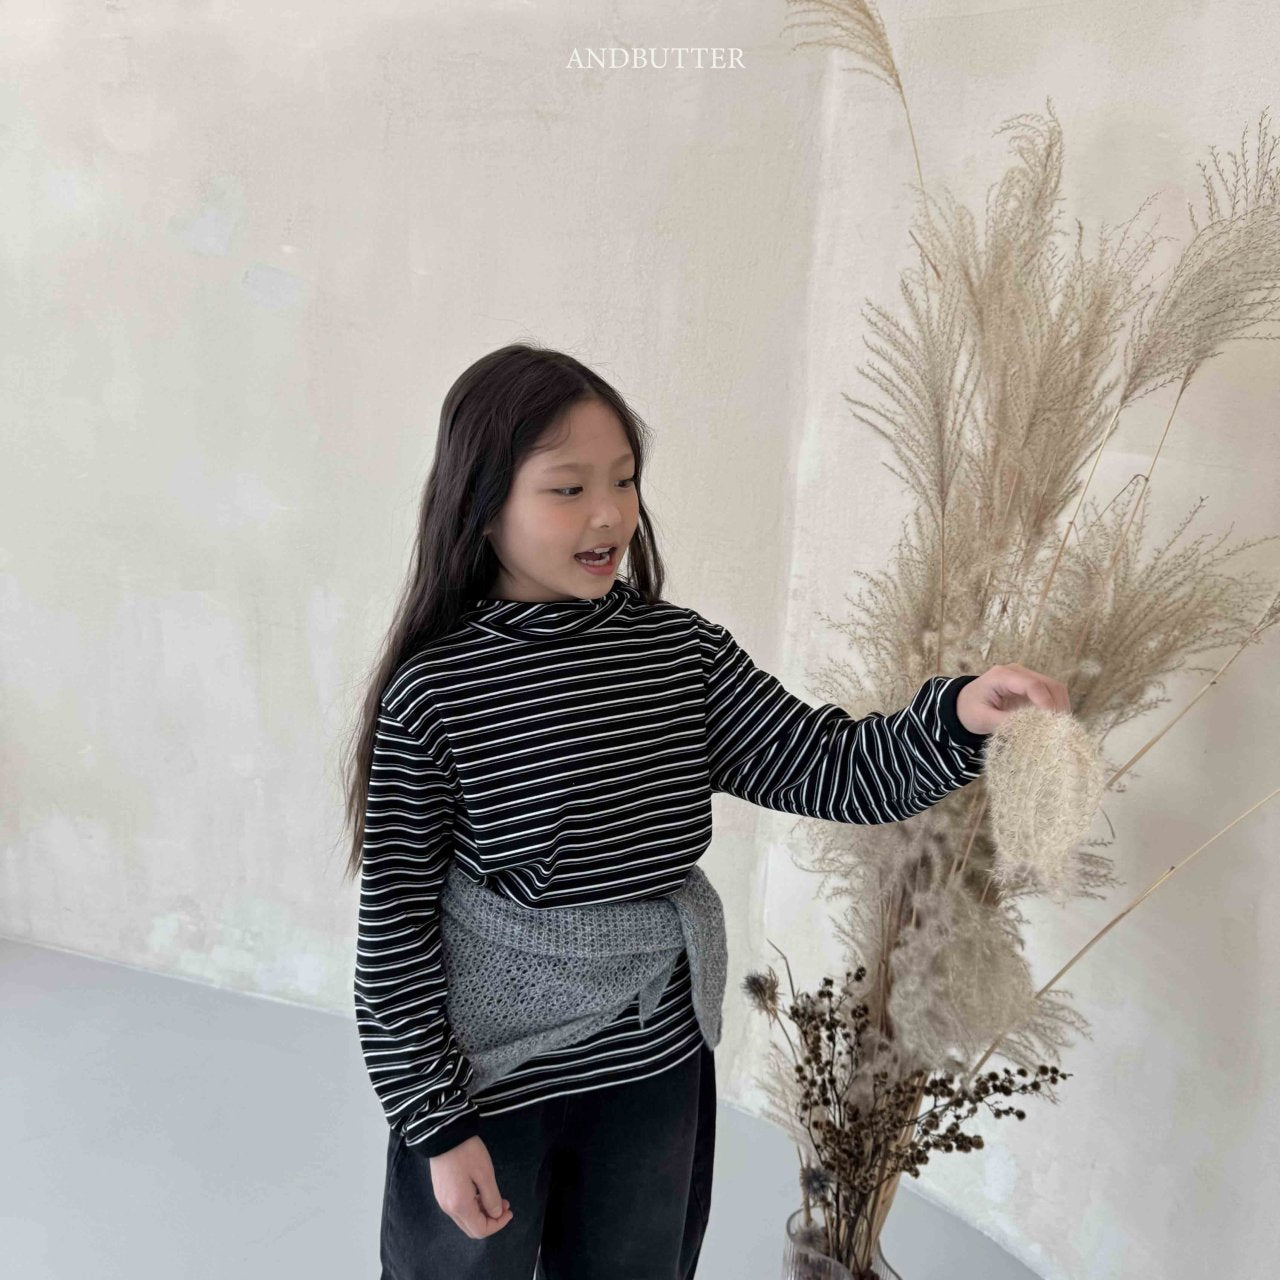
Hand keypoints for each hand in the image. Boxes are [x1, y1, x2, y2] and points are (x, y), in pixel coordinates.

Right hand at [428, 1134, 513, 1238]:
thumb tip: (497, 1214)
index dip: (498, 1225)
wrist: (443, 1134)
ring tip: (496, 1196)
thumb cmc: (467, 1152)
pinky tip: (481, 1192)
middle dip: (491, 1221)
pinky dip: (472, 1206)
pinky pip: (458, 1209)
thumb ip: (492, 1198)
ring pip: (465, 1219)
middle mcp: (448, 1208)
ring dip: (482, 1213)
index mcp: (459, 1205)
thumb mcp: (485, 1174)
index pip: (480, 1230)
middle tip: (504, 1205)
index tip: (509, 1211)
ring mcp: (442, 1201)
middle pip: (472, 1228)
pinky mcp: (441, 1192)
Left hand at [956, 663, 1070, 736]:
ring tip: (1058, 727)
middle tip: (1060, 729)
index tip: (1052, 723)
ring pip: (1054, 688)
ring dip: (1059, 706)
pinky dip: (1055, 707)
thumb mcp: (982, 719)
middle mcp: (1017, 672)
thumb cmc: (969, 711)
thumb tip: (1031, 729)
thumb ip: (1005, 723)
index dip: (1046, 703)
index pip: (1032, 685)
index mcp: (1002, 675)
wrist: (961, 704)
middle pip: (1049, 684)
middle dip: (1057, 706)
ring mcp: (1026, 677)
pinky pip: (1050, 694)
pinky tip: (1053, 723)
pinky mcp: (1030, 686)